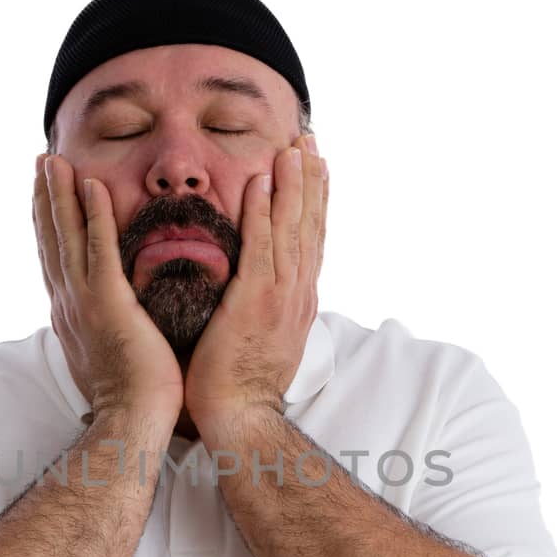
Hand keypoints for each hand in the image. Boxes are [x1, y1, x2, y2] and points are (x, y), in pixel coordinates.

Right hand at [33, 153, 184, 424]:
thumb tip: (108, 329)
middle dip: (44, 199)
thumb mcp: (109, 360)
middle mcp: (68, 303)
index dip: (47, 224)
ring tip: (53, 160)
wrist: (131, 422)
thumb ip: (104, 336)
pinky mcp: (107, 301)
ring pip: (67, 236)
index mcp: (70, 316)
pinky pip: (99, 248)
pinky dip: (93, 214)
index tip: (42, 194)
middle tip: (40, 162)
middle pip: (52, 240)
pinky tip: (90, 183)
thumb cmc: (131, 400)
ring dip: (58, 194)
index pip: (55, 260)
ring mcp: (84, 301)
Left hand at [184, 134, 327, 437]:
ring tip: (294, 146)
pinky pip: (263, 247)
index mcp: (299, 300)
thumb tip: (261, 289)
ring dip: (294, 183)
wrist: (239, 417)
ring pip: (293, 228)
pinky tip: (264, 181)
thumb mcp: (263, 338)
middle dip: (312, 179)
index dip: (315, 199)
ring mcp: (281, 296)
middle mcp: (298, 292)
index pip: (311, 239)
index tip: (316, 165)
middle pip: (310, 224)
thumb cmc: (241, 384)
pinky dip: (266, 212)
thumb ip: (265, 307)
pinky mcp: (255, 301)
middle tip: (310, 139)